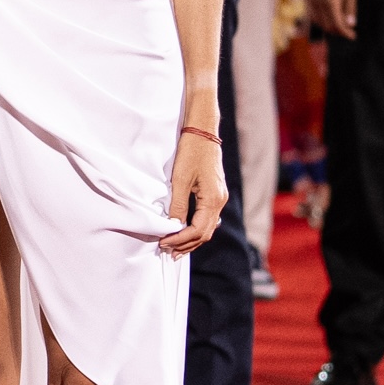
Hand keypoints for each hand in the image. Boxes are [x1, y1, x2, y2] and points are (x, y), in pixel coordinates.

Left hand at [163, 126, 227, 256]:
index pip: (198, 230)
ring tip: (175, 248)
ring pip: (208, 227)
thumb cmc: (191, 152)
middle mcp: (220, 201)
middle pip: (205, 233)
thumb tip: (172, 226)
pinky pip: (207, 218)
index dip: (180, 239)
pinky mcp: (215, 193)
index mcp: (213, 199)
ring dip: (191, 239)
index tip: (163, 243)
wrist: (202, 131)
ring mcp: (219, 197)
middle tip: (168, 252)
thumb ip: (177, 205)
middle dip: (186, 244)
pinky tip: (185, 232)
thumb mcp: (180, 179)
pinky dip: (196, 228)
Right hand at [308, 0, 358, 39]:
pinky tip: (332, 20)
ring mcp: (311, 2)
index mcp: (330, 1)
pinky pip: (315, 17)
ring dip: (331, 27)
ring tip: (342, 26)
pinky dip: (324, 22)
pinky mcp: (309, 1)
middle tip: (349, 32)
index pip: (336, 24)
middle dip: (338, 31)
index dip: (345, 32)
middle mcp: (318, 3)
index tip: (353, 36)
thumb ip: (350, 9)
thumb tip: (350, 25)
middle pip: (327, 26)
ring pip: (320, 23)